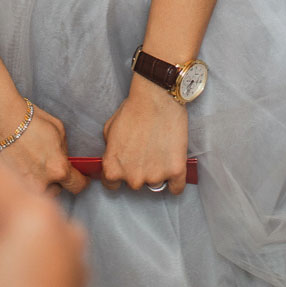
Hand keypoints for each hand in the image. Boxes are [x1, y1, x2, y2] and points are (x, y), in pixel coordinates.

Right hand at [0, 96, 86, 194]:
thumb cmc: (28, 120)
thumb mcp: (58, 130)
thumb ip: (64, 151)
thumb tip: (65, 159)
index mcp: (58, 168)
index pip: (77, 185)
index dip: (81, 181)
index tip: (80, 179)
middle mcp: (42, 183)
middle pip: (57, 190)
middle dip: (55, 180)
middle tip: (47, 165)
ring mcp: (23, 186)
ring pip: (39, 192)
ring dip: (39, 183)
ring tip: (30, 166)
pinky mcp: (8, 185)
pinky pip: (22, 188)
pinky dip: (23, 181)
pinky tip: (19, 167)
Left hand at [100, 76, 190, 195]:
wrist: (157, 97)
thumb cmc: (133, 109)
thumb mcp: (108, 130)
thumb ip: (110, 151)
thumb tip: (115, 157)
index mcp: (113, 168)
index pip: (111, 184)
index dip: (118, 174)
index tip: (125, 166)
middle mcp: (132, 178)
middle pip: (134, 184)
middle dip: (138, 170)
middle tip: (144, 151)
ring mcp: (155, 176)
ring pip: (155, 183)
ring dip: (157, 172)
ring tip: (160, 151)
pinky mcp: (176, 171)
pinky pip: (176, 188)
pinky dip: (176, 182)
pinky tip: (173, 170)